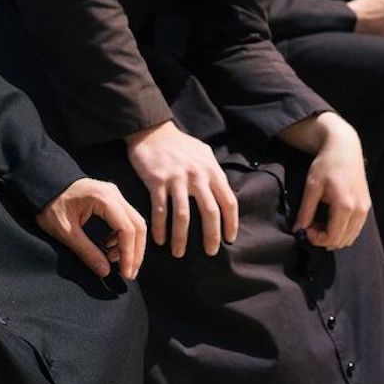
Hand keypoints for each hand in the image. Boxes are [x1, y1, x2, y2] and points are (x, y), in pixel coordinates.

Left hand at [36, 177, 145, 280]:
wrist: (41, 183)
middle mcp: (113, 193)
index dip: (129, 254)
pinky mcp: (109, 198)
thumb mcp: (64, 231)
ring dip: (130, 245)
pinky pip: (125, 219)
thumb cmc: (49, 204)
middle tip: (128, 274)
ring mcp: (113, 194)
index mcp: (103, 198)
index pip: (127, 229)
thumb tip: (105, 271)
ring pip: (134, 222)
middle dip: (135, 252)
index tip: (125, 273)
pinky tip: (110, 248)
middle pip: (137, 225)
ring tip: (115, 262)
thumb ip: (86, 251)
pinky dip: (123, 236)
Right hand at [124, 119, 237, 257]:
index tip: (229, 239)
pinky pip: (160, 210)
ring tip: (179, 253)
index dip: (231, 223)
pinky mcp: (157, 181)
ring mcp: (176, 178)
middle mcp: (197, 175)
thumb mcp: (203, 153)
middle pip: (210, 212)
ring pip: (183, 216)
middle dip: (211, 236)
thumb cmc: (179, 144)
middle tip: (210, 252)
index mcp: (211, 170)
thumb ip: (213, 172)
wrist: (151, 130)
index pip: (228, 201)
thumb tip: (222, 194)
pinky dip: (160, 228)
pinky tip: (160, 240)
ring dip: (181, 238)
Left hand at [288, 113, 369, 249]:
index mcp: (345, 206)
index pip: (333, 237)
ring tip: (319, 222)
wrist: (344, 148)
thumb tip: (298, 230)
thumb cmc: (327, 164)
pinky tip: (331, 219)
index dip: (317, 239)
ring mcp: (365, 208)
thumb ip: (305, 211)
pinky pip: (356, 228)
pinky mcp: (366, 205)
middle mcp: (359, 210)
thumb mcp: (312, 187)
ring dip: (334, 236)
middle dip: (324, 239)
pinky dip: (343, 230)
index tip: (305, 230)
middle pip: (343, 240)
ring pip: (351, 237)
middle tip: (310, 227)